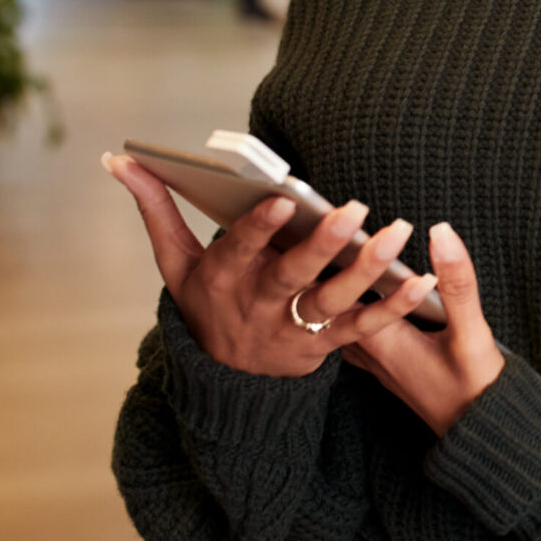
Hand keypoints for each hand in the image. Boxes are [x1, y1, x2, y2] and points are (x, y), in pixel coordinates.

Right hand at [104, 152, 439, 377]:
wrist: (222, 381)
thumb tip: (116, 159)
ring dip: (367, 270)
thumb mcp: (174, 262)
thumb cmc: (204, 302)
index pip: (239, 251)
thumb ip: (154, 208)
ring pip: (333, 301)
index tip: (284, 199)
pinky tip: (424, 280)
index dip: (259, 228)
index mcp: (222, 279)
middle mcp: (258, 306)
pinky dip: (394, 307)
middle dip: (322, 244)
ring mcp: (293, 329)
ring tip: (398, 235)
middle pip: (292, 276)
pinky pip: (364, 330)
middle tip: (355, 208)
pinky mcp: (325, 347)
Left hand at [342, 223, 504, 433]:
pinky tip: (355, 295)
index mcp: (383, 339)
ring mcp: (376, 363)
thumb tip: (441, 232)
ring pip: (342, 317)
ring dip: (338, 288)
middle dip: (331, 265)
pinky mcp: (387, 367)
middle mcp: (370, 352)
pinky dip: (352, 309)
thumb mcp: (471, 333)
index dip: (337, 252)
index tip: (331, 216)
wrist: (482, 434)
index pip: (345, 287)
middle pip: (336, 301)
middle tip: (324, 224)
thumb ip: (457, 282)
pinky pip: (355, 331)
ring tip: (330, 253)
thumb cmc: (476, 388)